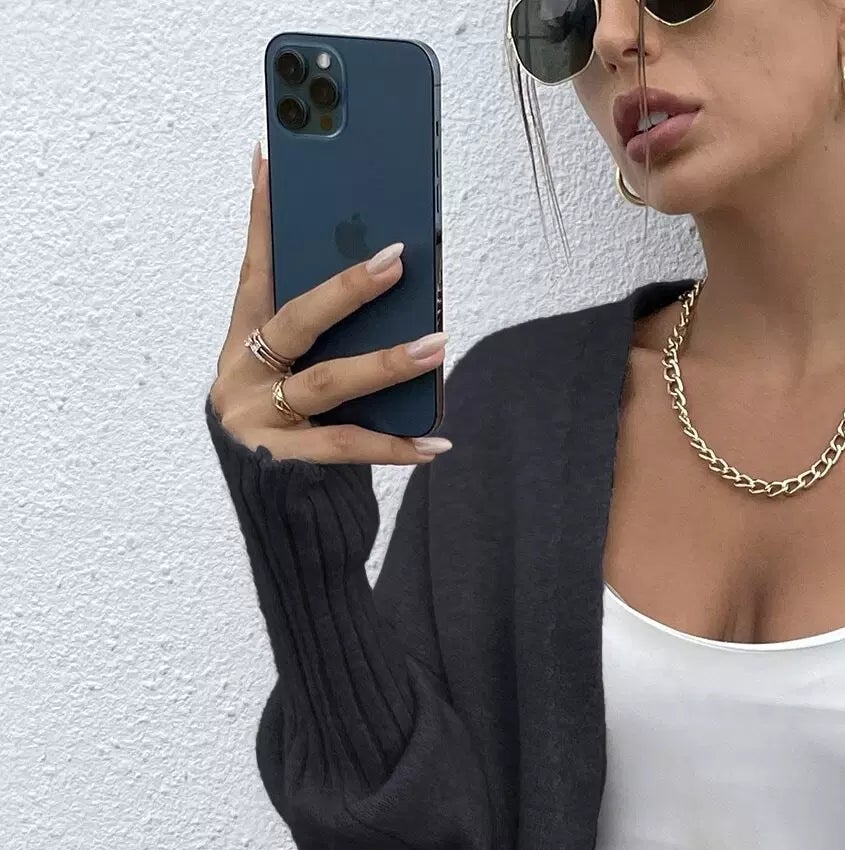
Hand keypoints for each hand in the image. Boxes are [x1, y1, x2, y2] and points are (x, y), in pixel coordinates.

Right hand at [209, 145, 450, 464]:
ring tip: (438, 345)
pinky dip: (396, 446)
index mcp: (240, 346)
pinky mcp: (284, 464)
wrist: (275, 523)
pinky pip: (349, 447)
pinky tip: (435, 442)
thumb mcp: (289, 381)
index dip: (262, 221)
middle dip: (348, 288)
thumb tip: (381, 287)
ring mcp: (259, 421)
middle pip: (298, 322)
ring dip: (388, 362)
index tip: (270, 163)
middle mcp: (242, 378)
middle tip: (398, 260)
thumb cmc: (287, 439)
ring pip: (329, 382)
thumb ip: (317, 342)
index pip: (253, 272)